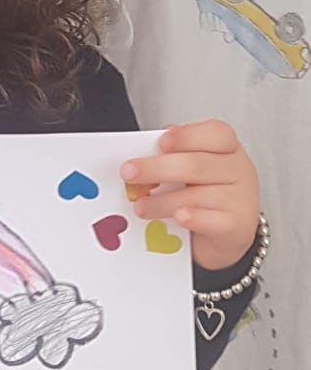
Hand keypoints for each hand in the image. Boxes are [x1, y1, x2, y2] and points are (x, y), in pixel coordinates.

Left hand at [120, 119, 259, 271]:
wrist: (225, 235)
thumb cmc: (206, 197)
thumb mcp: (190, 171)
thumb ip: (172, 157)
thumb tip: (141, 153)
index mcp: (226, 148)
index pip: (214, 134)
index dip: (187, 136)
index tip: (161, 142)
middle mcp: (237, 169)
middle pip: (197, 164)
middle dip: (158, 168)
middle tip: (129, 173)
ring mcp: (240, 198)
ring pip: (198, 195)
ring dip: (163, 201)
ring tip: (140, 206)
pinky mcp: (237, 226)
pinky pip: (213, 221)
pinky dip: (194, 218)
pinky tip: (178, 217)